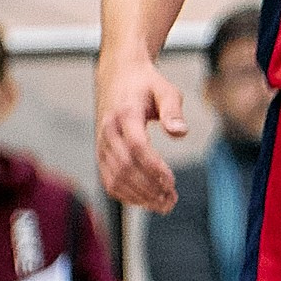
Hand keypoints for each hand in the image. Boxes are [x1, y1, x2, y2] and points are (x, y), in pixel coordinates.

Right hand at [95, 47, 188, 213]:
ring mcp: (101, 144)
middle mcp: (109, 131)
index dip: (153, 168)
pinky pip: (108, 179)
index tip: (171, 182)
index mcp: (125, 114)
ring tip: (163, 205)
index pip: (137, 146)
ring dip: (138, 196)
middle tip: (171, 201)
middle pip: (125, 167)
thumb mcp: (166, 89)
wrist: (118, 75)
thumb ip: (173, 110)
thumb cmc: (146, 84)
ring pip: (114, 178)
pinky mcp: (100, 153)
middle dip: (148, 188)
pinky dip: (125, 194)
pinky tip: (145, 200)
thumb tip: (180, 133)